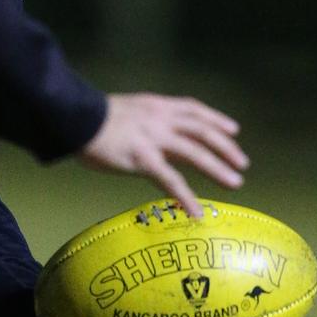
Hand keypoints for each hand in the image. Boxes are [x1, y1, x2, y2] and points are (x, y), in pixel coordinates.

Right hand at [78, 93, 248, 215]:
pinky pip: (170, 180)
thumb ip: (145, 120)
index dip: (215, 119)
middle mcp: (160, 119)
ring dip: (217, 168)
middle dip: (225, 147)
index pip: (193, 109)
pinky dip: (186, 196)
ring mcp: (153, 139)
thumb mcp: (127, 110)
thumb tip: (155, 133)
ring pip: (194, 153)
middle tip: (242, 163)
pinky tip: (196, 211)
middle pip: (202, 131)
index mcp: (156, 105)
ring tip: (235, 183)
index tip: (233, 130)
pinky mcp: (142, 159)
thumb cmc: (92, 117)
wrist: (75, 118)